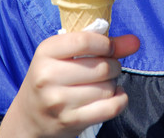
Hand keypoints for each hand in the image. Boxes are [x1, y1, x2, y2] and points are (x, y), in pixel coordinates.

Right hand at [0, 32, 139, 137]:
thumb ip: (102, 44)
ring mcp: (58, 102)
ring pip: (107, 87)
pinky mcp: (69, 122)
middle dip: (113, 65)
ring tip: (104, 83)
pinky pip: (110, 108)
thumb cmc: (52, 77)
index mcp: (46, 51)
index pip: (85, 41)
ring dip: (113, 84)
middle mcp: (48, 76)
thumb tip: (135, 42)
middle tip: (109, 67)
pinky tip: (113, 95)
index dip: (106, 44)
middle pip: (101, 66)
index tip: (110, 48)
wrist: (28, 117)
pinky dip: (119, 100)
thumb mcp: (66, 54)